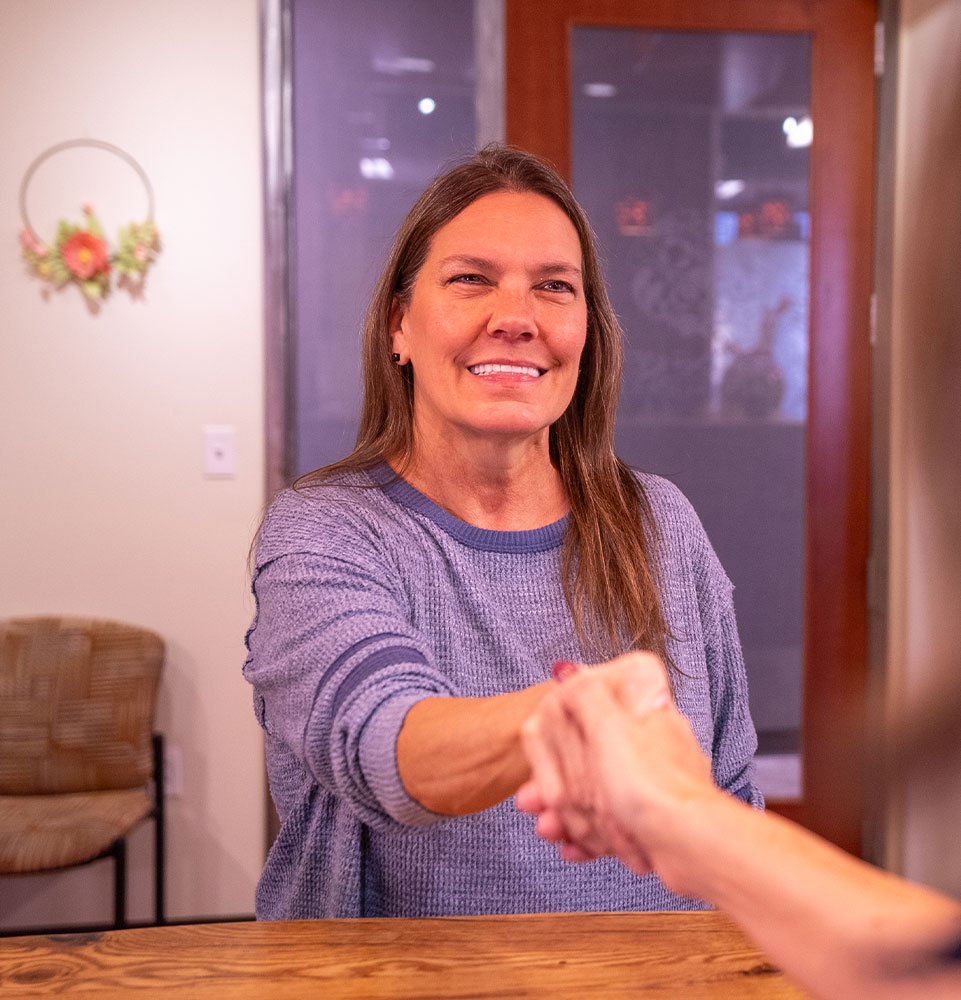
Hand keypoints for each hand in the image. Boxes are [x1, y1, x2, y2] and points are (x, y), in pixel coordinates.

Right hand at [516, 651, 715, 893]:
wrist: (688, 845)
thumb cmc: (653, 785)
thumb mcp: (607, 725)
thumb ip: (585, 693)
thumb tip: (569, 672)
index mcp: (642, 706)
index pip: (589, 704)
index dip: (559, 730)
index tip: (545, 745)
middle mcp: (649, 737)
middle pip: (587, 752)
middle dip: (556, 780)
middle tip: (534, 800)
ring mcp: (650, 776)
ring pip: (596, 789)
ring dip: (567, 811)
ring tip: (549, 829)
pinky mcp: (651, 813)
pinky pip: (611, 820)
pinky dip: (588, 834)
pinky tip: (571, 846)